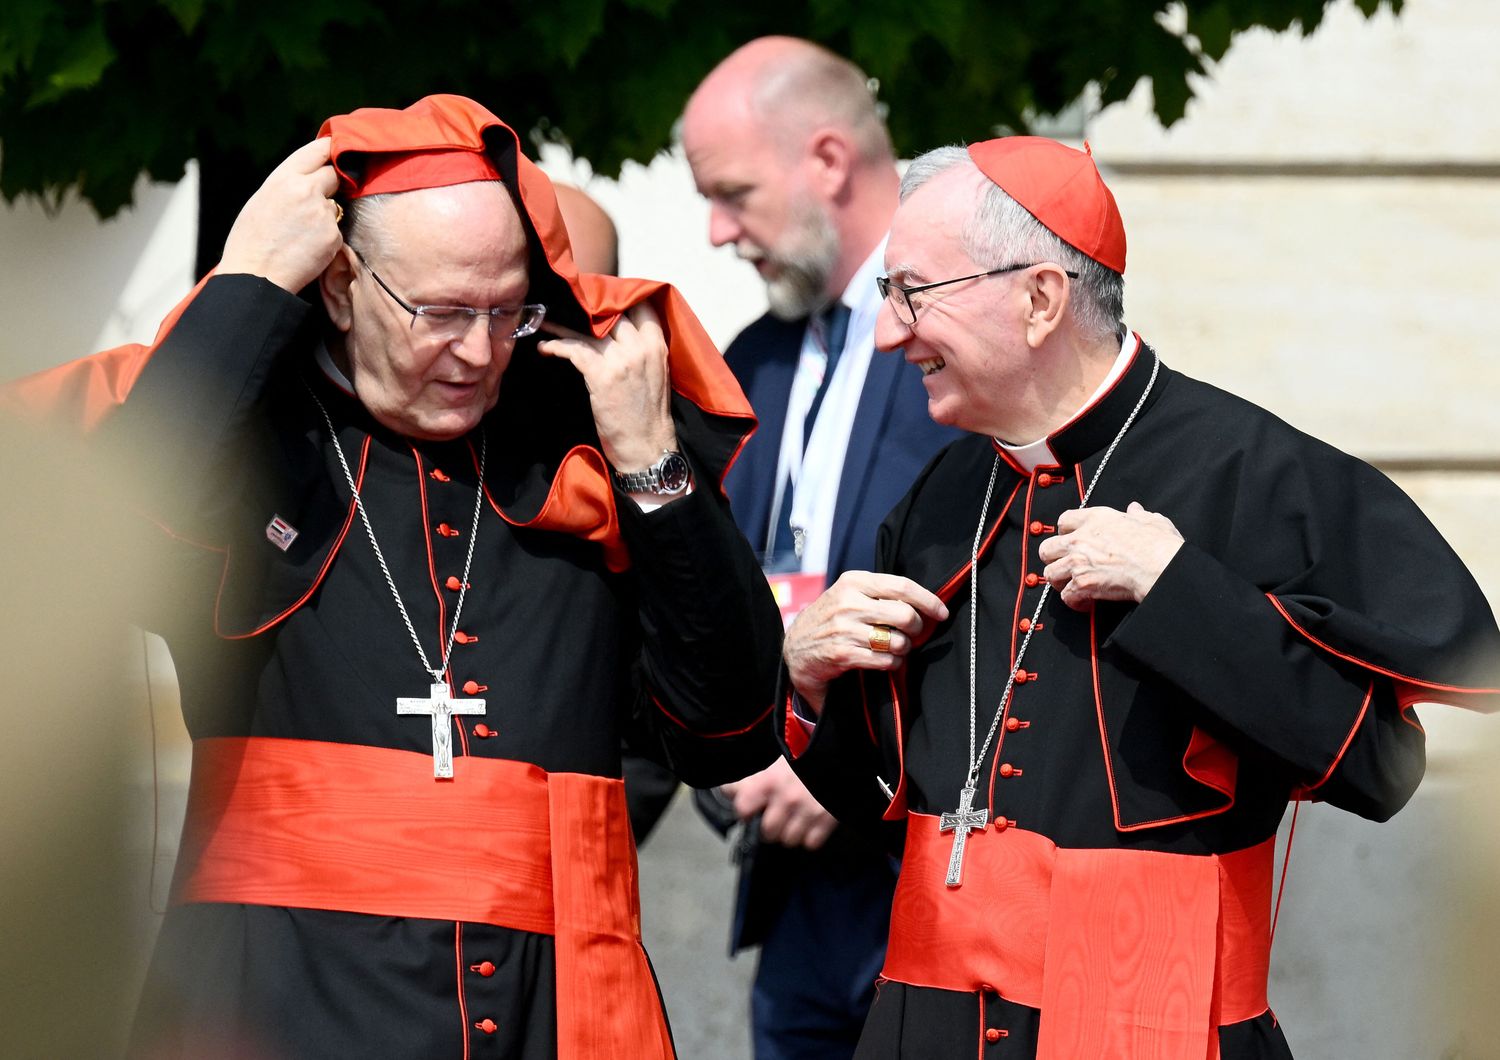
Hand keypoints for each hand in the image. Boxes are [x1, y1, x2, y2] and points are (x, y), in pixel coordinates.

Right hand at [219, 138, 342, 292]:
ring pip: (335, 206)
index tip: (338, 150)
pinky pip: (336, 231)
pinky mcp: (333, 235)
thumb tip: (309, 178)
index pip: (318, 150)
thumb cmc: (251, 240)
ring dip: (325, 216)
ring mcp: (322, 213)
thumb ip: (288, 185)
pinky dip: (326, 238)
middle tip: (315, 201)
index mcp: (283, 178)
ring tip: (300, 234)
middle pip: (334, 175)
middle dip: (331, 184)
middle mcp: (306, 190)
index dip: (330, 149)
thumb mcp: (262, 200)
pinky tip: (306, 248)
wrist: (256, 276)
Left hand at [535, 302, 676, 473]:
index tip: (600, 297)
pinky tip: (545, 348)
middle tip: (569, 304)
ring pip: (589, 329)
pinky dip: (556, 346)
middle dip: (588, 307)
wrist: (647, 448)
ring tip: (547, 323)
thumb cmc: (650, 417)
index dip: (620, 297)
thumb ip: (642, 350)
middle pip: (612, 312)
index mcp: (658, 346)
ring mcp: (621, 360)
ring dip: (563, 325)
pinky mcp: (602, 375)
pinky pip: (574, 349)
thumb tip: (619, 333)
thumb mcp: (656, 375)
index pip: (642, 306)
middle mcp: (641, 348)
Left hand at [721, 757, 836, 849]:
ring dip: (790, 833)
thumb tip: (728, 791)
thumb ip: (750, 778)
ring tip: (795, 818)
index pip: (743, 809)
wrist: (837, 750)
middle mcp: (787, 798)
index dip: (746, 811)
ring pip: (788, 840)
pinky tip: (810, 822)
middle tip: (776, 817)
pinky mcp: (827, 819)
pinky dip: (810, 836)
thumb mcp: (773, 760)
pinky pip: (810, 843)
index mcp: (770, 780)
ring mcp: (808, 810)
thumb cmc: (803, 752)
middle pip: (767, 833)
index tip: (751, 810)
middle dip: (770, 827)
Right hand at [785, 571, 947, 715]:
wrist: (795, 647)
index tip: (941, 612)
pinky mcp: (842, 654)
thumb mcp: (849, 594)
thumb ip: (880, 593)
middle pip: (905, 615)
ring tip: (896, 648)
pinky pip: (885, 660)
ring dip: (904, 649)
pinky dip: (892, 663)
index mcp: (854, 581)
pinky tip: (886, 660)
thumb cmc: (832, 619)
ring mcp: (844, 629)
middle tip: (914, 634)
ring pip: (898, 641)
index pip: (903, 586)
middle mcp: (848, 602)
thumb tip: (925, 603)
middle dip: (918, 628)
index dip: (928, 601)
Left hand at [1037, 501, 1183, 609]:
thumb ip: (1138, 515)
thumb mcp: (1151, 521)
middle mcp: (1081, 539)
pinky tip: (1085, 602)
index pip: (1064, 520)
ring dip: (1060, 581)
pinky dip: (1074, 601)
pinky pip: (1066, 596)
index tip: (1070, 539)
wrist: (1161, 567)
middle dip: (1053, 558)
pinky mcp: (1082, 584)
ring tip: (1072, 585)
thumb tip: (1135, 510)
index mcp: (1096, 520)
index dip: (1065, 531)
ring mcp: (1078, 562)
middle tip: (1064, 565)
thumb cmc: (1159, 546)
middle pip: (1047, 548)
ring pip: (1050, 573)